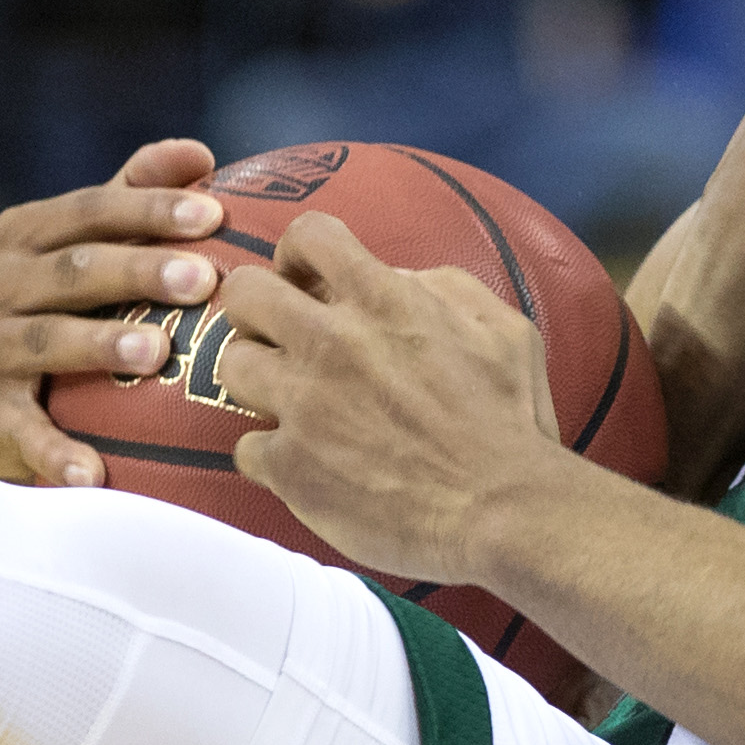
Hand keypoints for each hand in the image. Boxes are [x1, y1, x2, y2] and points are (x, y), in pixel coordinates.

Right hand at [0, 137, 231, 486]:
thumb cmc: (43, 310)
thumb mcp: (72, 250)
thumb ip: (128, 199)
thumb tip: (199, 154)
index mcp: (24, 235)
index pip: (93, 210)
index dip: (151, 209)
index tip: (215, 214)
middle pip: (75, 270)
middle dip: (140, 270)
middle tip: (204, 279)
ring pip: (48, 340)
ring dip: (101, 346)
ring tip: (156, 354)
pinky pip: (22, 431)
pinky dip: (54, 453)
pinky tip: (94, 472)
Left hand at [217, 215, 569, 587]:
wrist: (504, 510)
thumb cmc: (512, 422)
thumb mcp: (503, 329)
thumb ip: (443, 289)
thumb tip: (395, 278)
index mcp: (386, 301)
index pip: (309, 235)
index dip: (298, 254)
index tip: (306, 278)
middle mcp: (333, 343)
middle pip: (244, 293)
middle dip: (257, 309)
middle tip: (282, 336)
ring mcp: (305, 406)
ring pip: (232, 365)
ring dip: (259, 379)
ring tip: (293, 400)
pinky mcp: (291, 467)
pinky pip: (246, 448)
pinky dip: (272, 456)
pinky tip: (306, 463)